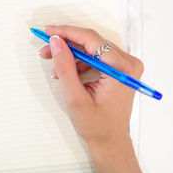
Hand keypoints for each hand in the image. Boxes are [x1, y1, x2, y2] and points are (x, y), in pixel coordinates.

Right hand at [39, 25, 143, 144]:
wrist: (109, 141)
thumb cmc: (95, 125)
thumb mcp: (75, 97)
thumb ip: (65, 67)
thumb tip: (56, 41)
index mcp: (121, 69)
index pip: (91, 39)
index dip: (66, 32)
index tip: (47, 31)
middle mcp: (127, 63)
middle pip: (91, 42)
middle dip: (66, 44)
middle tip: (44, 50)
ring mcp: (125, 66)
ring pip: (91, 49)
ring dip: (70, 54)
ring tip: (53, 67)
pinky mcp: (119, 70)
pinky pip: (95, 57)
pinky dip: (78, 62)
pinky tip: (65, 72)